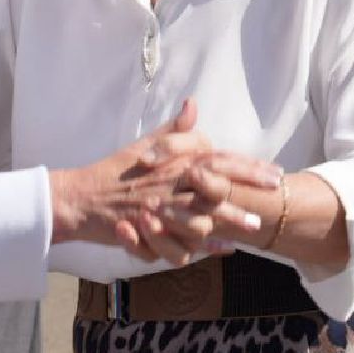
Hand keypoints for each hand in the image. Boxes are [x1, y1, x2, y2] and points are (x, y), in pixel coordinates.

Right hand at [48, 99, 282, 263]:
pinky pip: (180, 237)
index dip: (248, 166)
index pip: (218, 159)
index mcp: (173, 159)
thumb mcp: (144, 145)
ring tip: (253, 226)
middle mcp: (169, 179)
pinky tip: (223, 248)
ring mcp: (158, 203)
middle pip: (216, 183)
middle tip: (272, 198)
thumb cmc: (113, 172)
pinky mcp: (148, 225)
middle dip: (247, 190)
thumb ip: (173, 132)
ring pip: (202, 212)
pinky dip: (203, 244)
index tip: (274, 173)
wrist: (80, 198)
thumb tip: (193, 105)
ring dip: (228, 220)